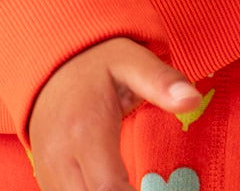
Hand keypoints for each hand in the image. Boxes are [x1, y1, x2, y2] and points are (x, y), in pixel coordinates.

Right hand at [27, 36, 201, 190]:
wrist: (54, 62)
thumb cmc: (97, 64)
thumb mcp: (131, 61)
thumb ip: (161, 81)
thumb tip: (192, 99)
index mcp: (85, 130)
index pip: (108, 188)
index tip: (160, 189)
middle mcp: (60, 155)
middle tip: (150, 185)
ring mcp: (49, 169)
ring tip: (134, 185)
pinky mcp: (46, 177)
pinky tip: (114, 187)